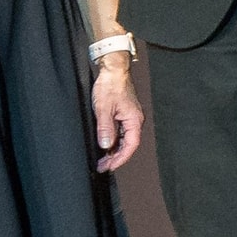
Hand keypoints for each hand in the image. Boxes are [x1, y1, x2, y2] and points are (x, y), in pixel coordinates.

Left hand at [89, 54, 144, 172]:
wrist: (113, 70)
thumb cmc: (111, 85)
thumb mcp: (103, 108)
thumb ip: (105, 128)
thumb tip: (105, 145)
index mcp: (134, 120)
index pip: (131, 145)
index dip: (121, 158)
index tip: (110, 166)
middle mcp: (134, 120)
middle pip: (128, 145)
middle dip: (116, 157)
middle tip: (103, 166)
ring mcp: (129, 118)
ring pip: (124, 140)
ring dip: (114, 151)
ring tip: (102, 160)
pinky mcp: (124, 114)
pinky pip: (121, 133)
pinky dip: (114, 141)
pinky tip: (105, 146)